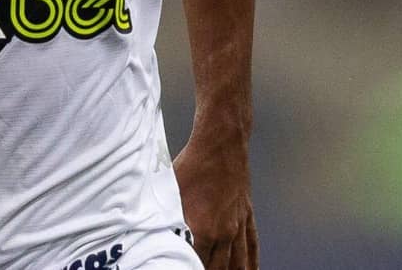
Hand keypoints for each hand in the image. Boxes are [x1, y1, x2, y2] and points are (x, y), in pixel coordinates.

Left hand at [173, 138, 257, 269]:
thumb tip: (149, 234)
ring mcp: (237, 226)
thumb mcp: (169, 194)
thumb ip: (163, 219)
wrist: (221, 145)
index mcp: (203, 230)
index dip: (188, 268)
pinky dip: (251, 263)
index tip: (180, 267)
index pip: (195, 264)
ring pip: (238, 263)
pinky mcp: (246, 217)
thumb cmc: (192, 165)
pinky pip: (252, 247)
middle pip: (219, 269)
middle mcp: (224, 232)